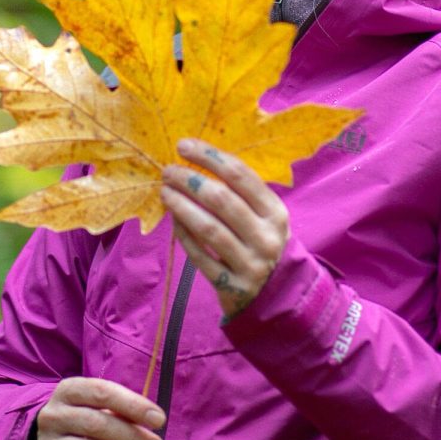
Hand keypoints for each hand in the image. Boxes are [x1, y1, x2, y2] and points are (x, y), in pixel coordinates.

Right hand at [35, 377, 165, 439]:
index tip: (159, 419)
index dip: (133, 405)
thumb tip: (152, 420)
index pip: (102, 392)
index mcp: (68, 390)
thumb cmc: (82, 413)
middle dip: (132, 436)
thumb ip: (120, 407)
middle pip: (97, 424)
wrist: (42, 438)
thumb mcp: (95, 402)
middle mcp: (53, 415)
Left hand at [160, 139, 289, 317]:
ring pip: (209, 229)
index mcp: (275, 212)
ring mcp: (251, 264)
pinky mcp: (233, 287)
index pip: (241, 175)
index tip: (184, 146)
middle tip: (168, 171)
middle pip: (222, 200)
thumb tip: (197, 160)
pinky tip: (173, 221)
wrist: (276, 293)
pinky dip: (184, 236)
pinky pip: (201, 257)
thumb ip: (240, 192)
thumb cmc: (261, 242)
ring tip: (165, 192)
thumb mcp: (264, 216)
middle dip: (190, 180)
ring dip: (182, 207)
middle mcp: (267, 237)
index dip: (210, 157)